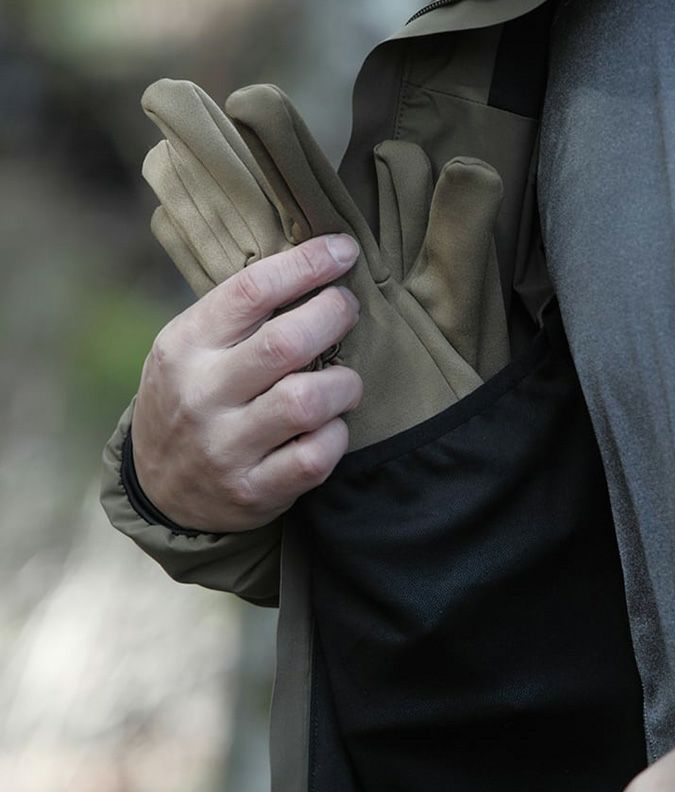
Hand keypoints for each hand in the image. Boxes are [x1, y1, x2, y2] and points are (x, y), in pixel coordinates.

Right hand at [131, 234, 362, 531]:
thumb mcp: (190, 349)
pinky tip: (331, 426)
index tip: (344, 251)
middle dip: (334, 316)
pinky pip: (316, 457)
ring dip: (344, 384)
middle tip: (347, 311)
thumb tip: (315, 264)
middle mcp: (202, 395)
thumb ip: (237, 315)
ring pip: (306, 402)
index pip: (252, 290)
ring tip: (345, 382)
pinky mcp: (253, 490)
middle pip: (286, 342)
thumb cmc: (189, 399)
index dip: (308, 264)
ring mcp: (226, 447)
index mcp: (186, 346)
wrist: (158, 488)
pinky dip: (337, 435)